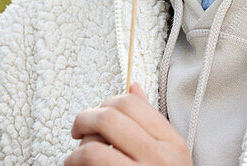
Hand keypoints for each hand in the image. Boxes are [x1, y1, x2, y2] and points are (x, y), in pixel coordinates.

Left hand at [66, 83, 191, 164]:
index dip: (105, 104)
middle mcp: (157, 161)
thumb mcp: (170, 156)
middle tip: (77, 130)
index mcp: (172, 145)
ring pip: (90, 149)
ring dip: (75, 153)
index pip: (130, 103)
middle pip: (107, 118)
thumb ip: (151, 123)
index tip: (97, 116)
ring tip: (76, 160)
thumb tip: (133, 88)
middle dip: (82, 120)